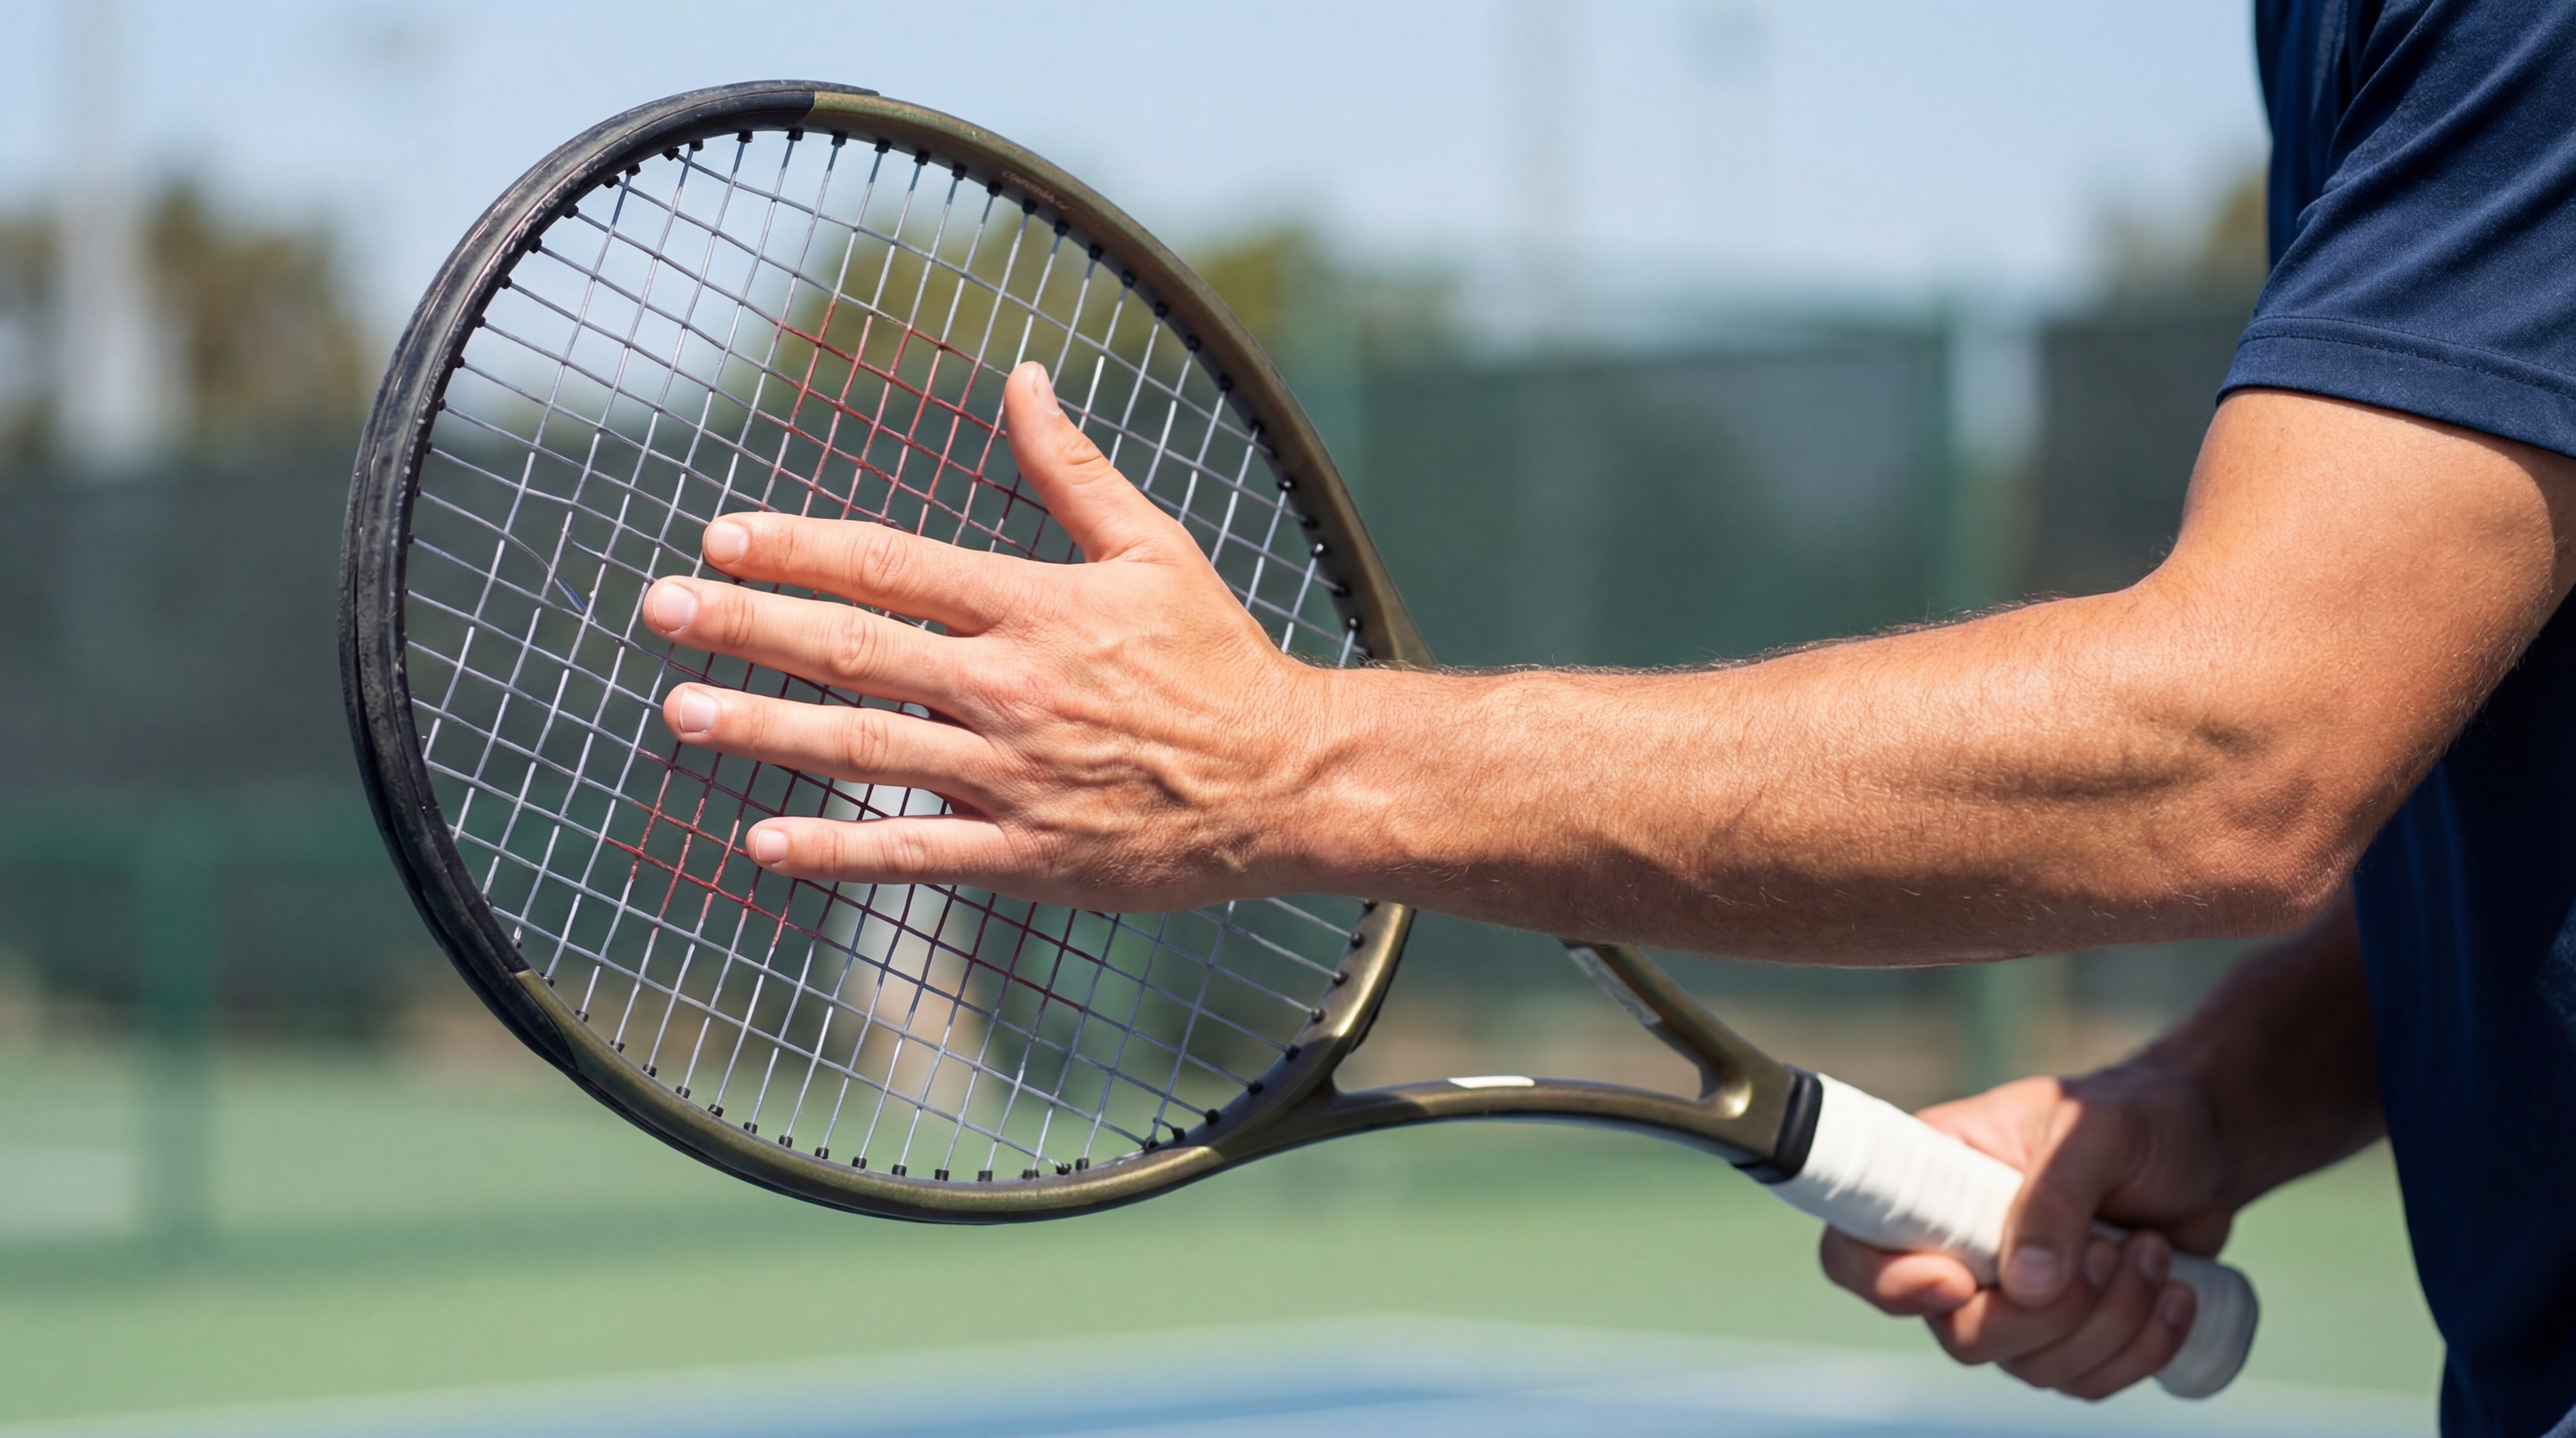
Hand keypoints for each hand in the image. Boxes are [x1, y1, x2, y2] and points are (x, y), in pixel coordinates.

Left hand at [639, 361, 1327, 908]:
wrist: (1289, 782)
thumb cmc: (1218, 661)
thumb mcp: (1156, 548)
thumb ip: (1074, 469)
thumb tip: (1023, 376)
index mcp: (1038, 606)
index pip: (892, 566)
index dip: (798, 548)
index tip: (720, 537)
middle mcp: (1013, 687)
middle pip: (856, 649)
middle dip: (748, 626)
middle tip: (660, 611)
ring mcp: (1014, 776)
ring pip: (867, 749)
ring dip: (767, 728)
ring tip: (679, 712)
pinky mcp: (1026, 854)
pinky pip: (914, 855)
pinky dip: (837, 852)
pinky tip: (763, 841)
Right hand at [1818, 1062, 2237, 1399]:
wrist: (2203, 1145)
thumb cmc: (2135, 1115)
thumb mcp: (2093, 1128)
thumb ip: (2054, 1196)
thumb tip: (2026, 1285)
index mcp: (1931, 1182)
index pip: (1857, 1252)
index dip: (1886, 1283)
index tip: (1955, 1281)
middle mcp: (1958, 1250)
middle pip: (1960, 1335)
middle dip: (2046, 1315)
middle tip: (2106, 1248)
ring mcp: (2013, 1302)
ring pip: (2034, 1367)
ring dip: (2111, 1322)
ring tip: (2154, 1252)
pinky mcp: (2070, 1334)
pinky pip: (2089, 1382)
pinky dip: (2144, 1347)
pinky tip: (2178, 1291)